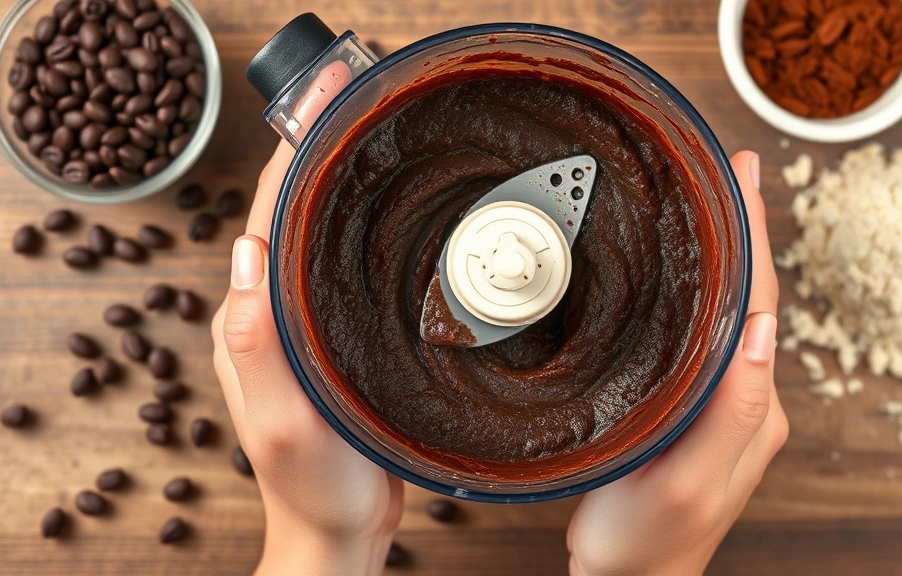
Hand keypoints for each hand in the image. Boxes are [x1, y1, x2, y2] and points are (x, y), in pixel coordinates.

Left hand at [211, 141, 403, 575]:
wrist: (343, 530)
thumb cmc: (315, 485)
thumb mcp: (284, 421)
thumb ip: (257, 343)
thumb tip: (246, 250)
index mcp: (250, 324)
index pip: (265, 222)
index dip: (293, 158)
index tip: (324, 105)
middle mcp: (271, 316)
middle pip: (291, 217)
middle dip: (319, 153)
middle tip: (356, 99)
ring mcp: (305, 325)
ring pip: (319, 238)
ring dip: (341, 182)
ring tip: (374, 131)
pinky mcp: (336, 338)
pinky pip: (345, 268)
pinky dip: (364, 227)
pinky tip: (392, 208)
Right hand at [567, 151, 787, 574]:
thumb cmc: (647, 542)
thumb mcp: (686, 482)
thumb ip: (731, 412)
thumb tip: (764, 329)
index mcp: (750, 409)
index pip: (758, 304)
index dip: (751, 233)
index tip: (743, 172)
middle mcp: (742, 397)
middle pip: (748, 296)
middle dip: (740, 227)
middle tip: (727, 166)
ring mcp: (716, 401)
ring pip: (725, 310)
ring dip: (721, 251)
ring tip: (708, 197)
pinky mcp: (688, 405)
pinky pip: (700, 331)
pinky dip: (696, 285)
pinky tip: (678, 265)